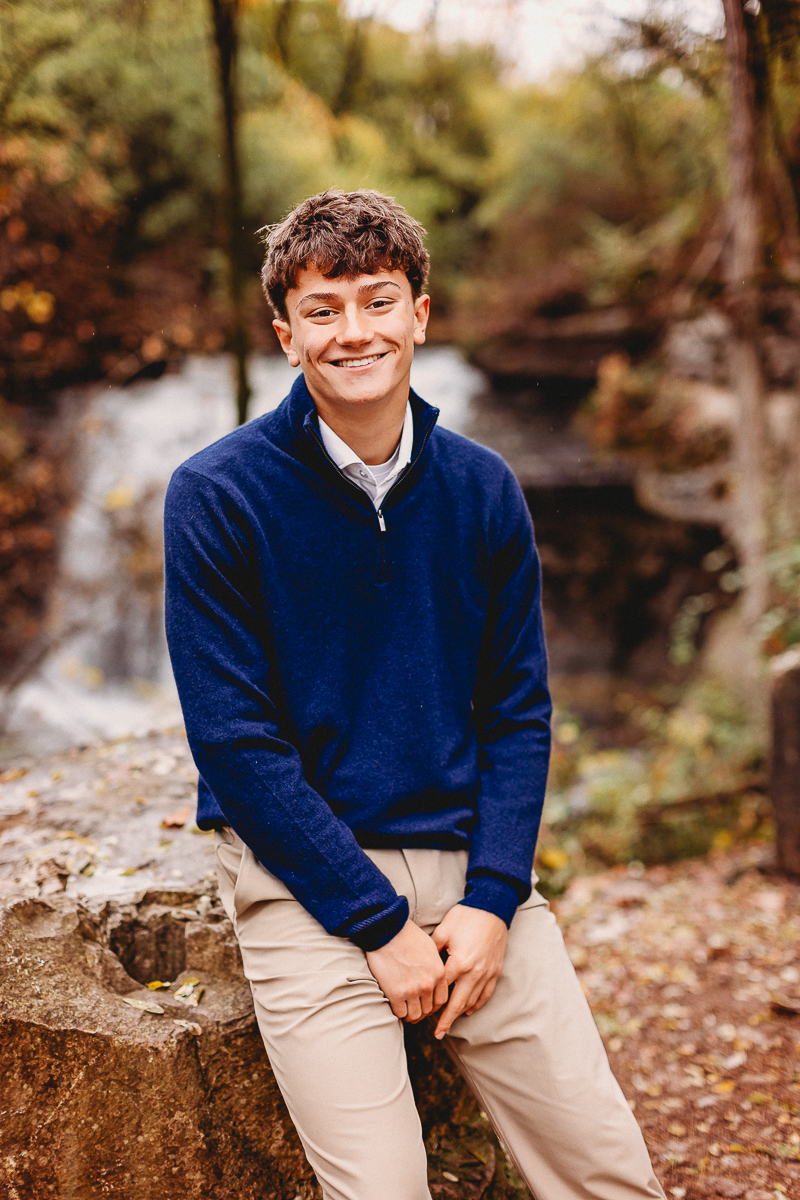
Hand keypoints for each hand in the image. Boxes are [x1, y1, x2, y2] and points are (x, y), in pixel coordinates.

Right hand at [366, 919, 448, 1022]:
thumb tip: (434, 980)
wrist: (387, 929)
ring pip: (415, 1015)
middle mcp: (428, 984)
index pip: (441, 1001)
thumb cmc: (407, 935)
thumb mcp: (430, 948)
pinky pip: (400, 1013)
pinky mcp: (395, 993)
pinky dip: (398, 1012)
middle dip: (421, 1010)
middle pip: (427, 1010)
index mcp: (438, 972)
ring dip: (409, 1014)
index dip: (433, 1006)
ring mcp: (412, 990)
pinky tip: (395, 1004)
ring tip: (404, 1008)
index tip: (425, 1004)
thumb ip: (435, 966)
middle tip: (413, 1008)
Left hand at [431, 905, 507, 1039]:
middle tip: (438, 1034)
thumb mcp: (444, 930)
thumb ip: (432, 950)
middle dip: (447, 1020)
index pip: (442, 990)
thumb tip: (421, 964)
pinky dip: (477, 1004)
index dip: (431, 1003)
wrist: (492, 908)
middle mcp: (474, 972)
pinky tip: (469, 1010)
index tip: (422, 1014)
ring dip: (460, 1013)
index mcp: (459, 963)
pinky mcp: (495, 970)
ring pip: (473, 1001)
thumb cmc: (465, 917)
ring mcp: (487, 973)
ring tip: (449, 1024)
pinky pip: (486, 993)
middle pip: (458, 1003)